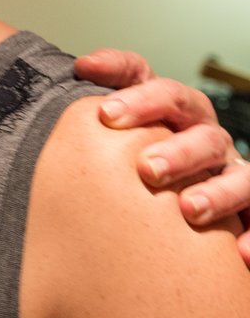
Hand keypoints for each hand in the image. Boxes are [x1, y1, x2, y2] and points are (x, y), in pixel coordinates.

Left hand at [75, 48, 249, 264]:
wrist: (162, 193)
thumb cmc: (138, 151)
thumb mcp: (120, 123)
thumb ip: (105, 97)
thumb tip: (84, 66)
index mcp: (175, 113)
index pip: (160, 90)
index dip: (135, 92)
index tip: (102, 105)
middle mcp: (206, 138)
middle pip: (203, 133)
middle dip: (178, 149)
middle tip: (147, 168)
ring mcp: (231, 172)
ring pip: (238, 175)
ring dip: (217, 192)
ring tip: (189, 209)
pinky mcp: (248, 207)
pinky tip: (240, 251)